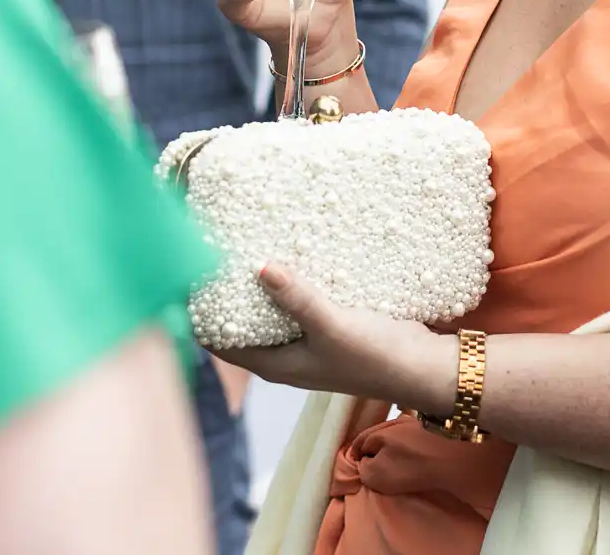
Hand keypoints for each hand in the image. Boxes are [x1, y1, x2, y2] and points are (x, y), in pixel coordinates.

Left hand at [216, 265, 455, 411]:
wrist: (422, 367)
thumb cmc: (374, 355)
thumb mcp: (332, 325)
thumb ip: (297, 298)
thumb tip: (258, 266)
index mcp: (275, 363)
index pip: (218, 341)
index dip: (199, 313)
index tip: (187, 272)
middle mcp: (285, 354)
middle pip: (240, 321)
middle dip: (226, 291)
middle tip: (214, 245)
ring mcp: (306, 341)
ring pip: (268, 309)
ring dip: (259, 284)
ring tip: (246, 241)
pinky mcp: (328, 326)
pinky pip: (297, 301)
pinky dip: (289, 281)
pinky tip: (292, 251)